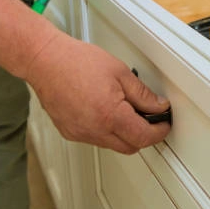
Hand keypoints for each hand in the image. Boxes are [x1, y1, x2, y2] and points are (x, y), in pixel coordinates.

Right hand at [25, 32, 170, 153]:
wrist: (45, 61)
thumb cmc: (77, 61)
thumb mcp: (120, 72)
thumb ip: (143, 94)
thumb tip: (158, 106)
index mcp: (110, 115)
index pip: (143, 137)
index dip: (159, 132)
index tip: (164, 125)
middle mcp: (94, 130)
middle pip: (130, 147)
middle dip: (144, 135)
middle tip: (150, 118)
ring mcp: (80, 133)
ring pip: (113, 145)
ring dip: (124, 134)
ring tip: (125, 110)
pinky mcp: (70, 133)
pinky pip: (96, 140)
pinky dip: (107, 131)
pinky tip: (106, 112)